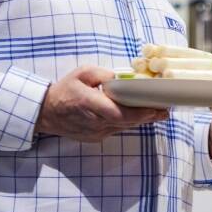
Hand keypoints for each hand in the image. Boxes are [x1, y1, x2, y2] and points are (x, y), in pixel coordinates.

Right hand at [35, 66, 166, 141]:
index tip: (156, 108)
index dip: (140, 113)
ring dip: (141, 120)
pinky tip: (140, 116)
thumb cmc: (65, 90)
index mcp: (88, 103)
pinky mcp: (96, 137)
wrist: (46, 113)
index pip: (119, 112)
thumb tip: (120, 77)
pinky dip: (129, 123)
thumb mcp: (81, 73)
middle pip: (126, 122)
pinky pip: (117, 129)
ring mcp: (95, 132)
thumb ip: (101, 74)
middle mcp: (93, 121)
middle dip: (148, 117)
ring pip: (124, 127)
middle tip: (165, 110)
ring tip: (158, 113)